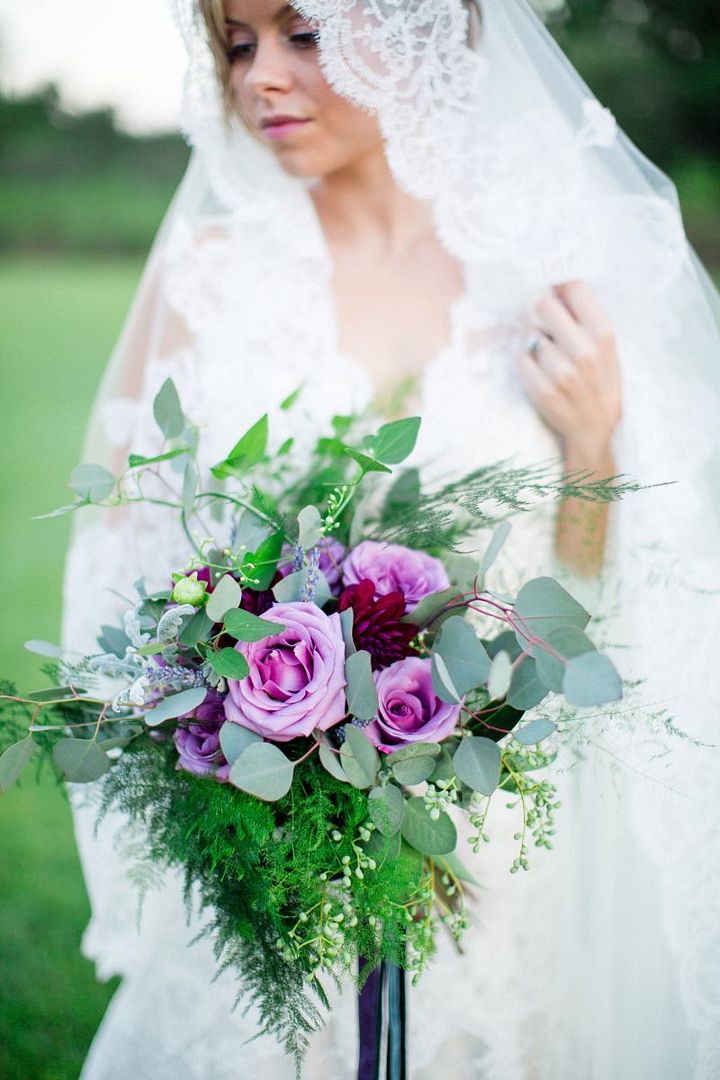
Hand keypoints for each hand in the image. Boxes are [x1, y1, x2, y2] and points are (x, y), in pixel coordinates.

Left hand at [518, 281, 621, 466]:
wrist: (596, 427)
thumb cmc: (600, 379)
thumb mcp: (606, 346)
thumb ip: (585, 316)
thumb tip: (555, 284)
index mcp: (603, 333)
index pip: (574, 287)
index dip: (559, 285)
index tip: (555, 289)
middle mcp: (583, 350)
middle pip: (544, 305)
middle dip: (542, 312)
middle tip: (547, 324)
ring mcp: (561, 372)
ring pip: (530, 334)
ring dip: (534, 341)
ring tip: (550, 356)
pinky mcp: (542, 390)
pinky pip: (521, 358)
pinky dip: (526, 361)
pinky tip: (540, 371)